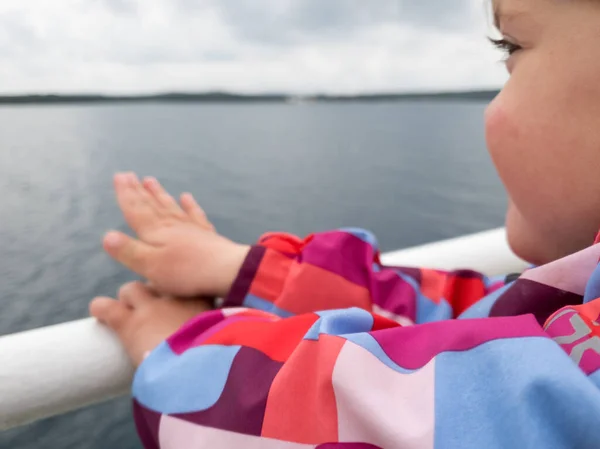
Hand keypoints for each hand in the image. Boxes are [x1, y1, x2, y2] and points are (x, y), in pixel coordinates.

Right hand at [103, 173, 249, 297]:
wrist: (226, 271)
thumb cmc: (185, 272)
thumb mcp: (150, 266)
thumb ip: (128, 251)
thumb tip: (106, 236)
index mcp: (155, 232)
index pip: (136, 211)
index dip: (126, 195)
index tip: (119, 177)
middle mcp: (172, 225)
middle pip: (151, 205)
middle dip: (138, 191)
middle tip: (129, 175)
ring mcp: (191, 228)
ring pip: (170, 206)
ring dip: (159, 194)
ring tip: (150, 180)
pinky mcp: (207, 235)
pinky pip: (195, 215)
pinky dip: (189, 205)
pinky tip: (186, 197)